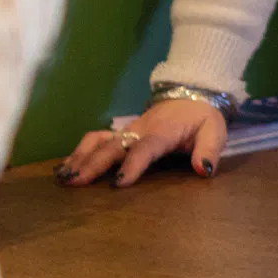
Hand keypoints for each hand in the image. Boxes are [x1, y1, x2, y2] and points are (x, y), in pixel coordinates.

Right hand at [57, 92, 225, 186]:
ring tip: (63, 177)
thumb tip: (203, 170)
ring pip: (99, 141)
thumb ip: (209, 150)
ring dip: (80, 157)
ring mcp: (127, 130)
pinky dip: (80, 151)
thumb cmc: (202, 118)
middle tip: (74, 183)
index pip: (145, 148)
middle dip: (93, 164)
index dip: (132, 165)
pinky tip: (64, 167)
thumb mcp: (214, 131)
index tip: (119, 183)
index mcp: (163, 132)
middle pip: (113, 146)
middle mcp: (140, 130)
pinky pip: (96, 139)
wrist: (192, 94)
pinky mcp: (120, 132)